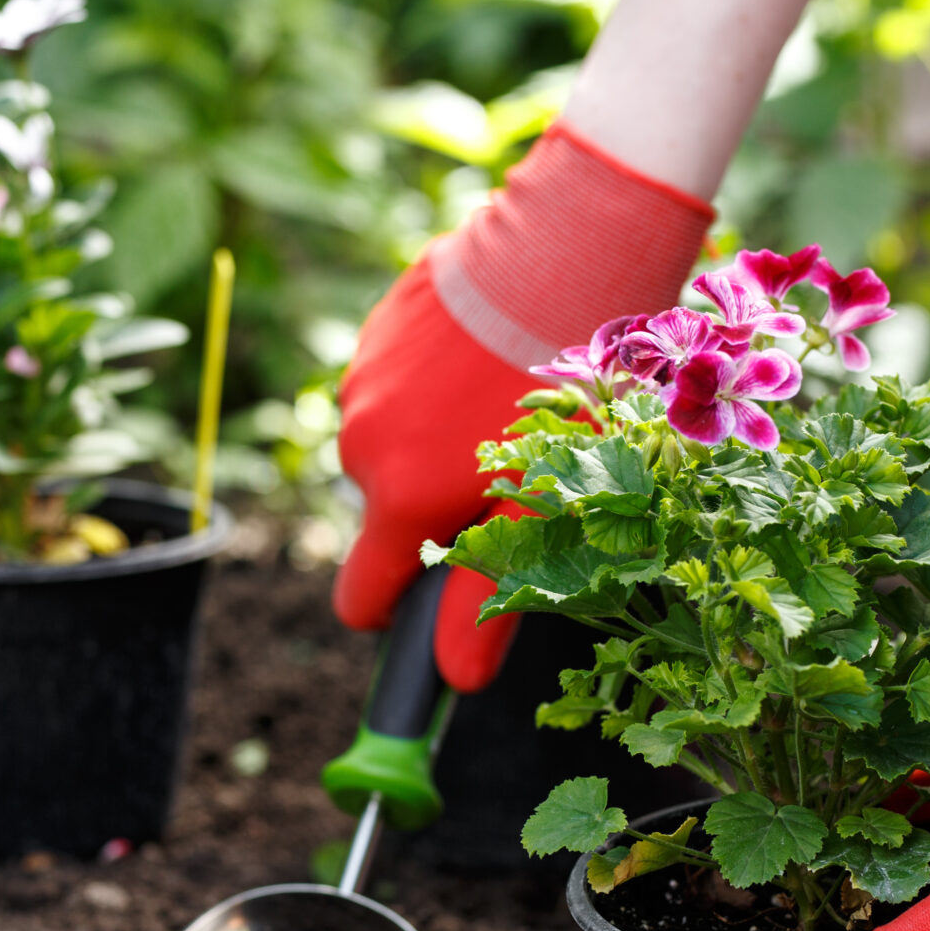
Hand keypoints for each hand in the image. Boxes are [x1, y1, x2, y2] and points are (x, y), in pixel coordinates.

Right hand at [333, 122, 709, 692]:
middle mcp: (363, 448)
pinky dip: (432, 385)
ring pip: (392, 446)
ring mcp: (363, 385)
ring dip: (435, 440)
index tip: (432, 599)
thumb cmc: (570, 389)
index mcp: (401, 502)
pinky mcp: (376, 331)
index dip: (393, 612)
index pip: (359, 599)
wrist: (566, 250)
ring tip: (509, 399)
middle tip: (517, 467)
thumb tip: (456, 680)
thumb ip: (488, 594)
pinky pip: (394, 386)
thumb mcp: (546, 506)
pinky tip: (488, 355)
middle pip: (386, 513)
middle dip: (437, 506)